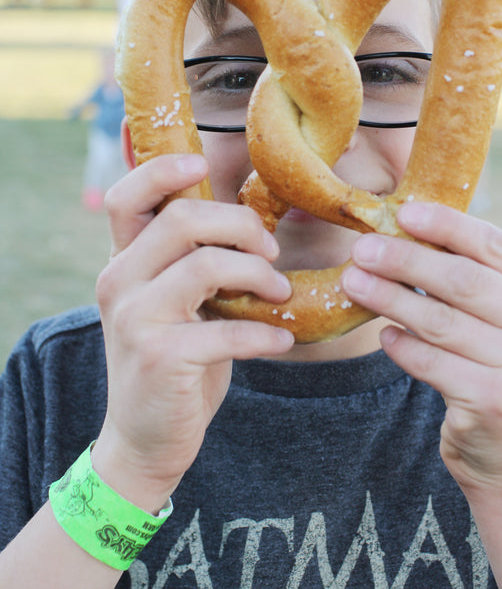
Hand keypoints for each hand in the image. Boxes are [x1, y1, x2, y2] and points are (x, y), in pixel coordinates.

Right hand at [92, 154, 292, 511]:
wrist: (144, 438)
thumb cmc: (172, 359)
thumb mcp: (170, 303)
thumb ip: (191, 262)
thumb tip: (250, 224)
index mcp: (123, 262)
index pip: (125, 196)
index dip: (161, 170)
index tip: (200, 163)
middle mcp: (120, 282)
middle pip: (182, 218)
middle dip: (241, 225)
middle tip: (270, 251)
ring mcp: (137, 319)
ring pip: (208, 264)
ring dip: (259, 276)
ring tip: (279, 293)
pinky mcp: (162, 356)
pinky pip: (229, 329)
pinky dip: (265, 333)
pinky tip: (280, 340)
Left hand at [341, 202, 501, 500]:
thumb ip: (475, 280)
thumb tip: (408, 230)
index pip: (497, 248)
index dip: (448, 226)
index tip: (404, 212)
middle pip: (464, 281)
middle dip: (406, 260)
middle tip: (362, 249)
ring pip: (440, 320)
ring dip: (390, 297)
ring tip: (353, 282)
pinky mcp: (493, 401)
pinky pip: (431, 362)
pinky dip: (402, 345)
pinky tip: (383, 334)